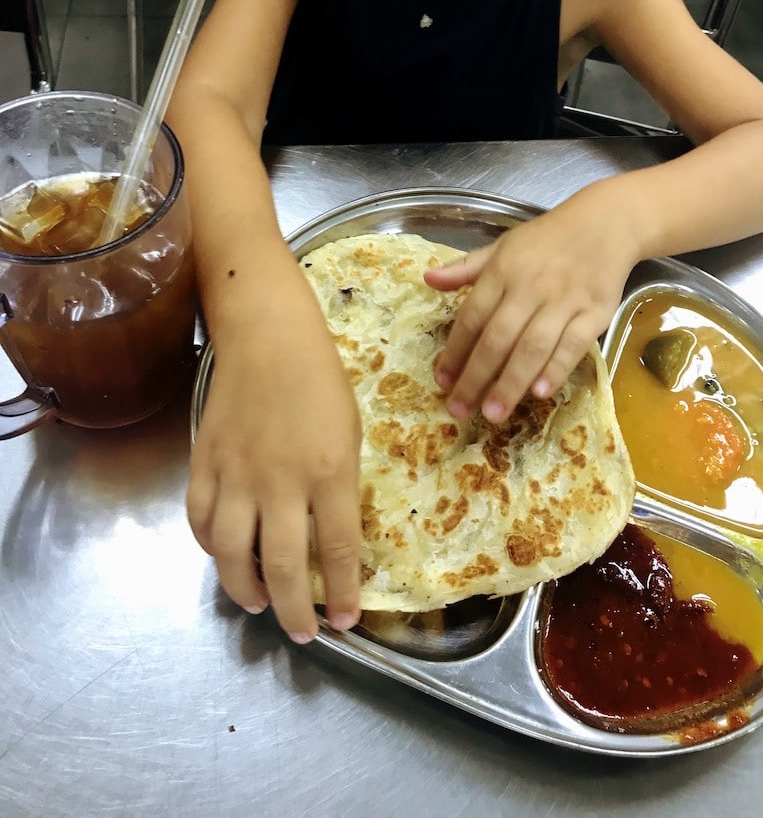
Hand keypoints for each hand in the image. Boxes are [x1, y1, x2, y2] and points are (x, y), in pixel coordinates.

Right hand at [186, 297, 361, 642]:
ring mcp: (237, 473)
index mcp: (329, 472)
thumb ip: (338, 487)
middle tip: (303, 634)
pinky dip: (211, 547)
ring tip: (258, 604)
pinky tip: (226, 556)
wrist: (269, 340)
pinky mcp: (204, 463)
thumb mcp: (348, 435)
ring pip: (233, 553)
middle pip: (285, 565)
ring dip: (246, 588)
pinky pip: (201, 520)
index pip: (338, 549)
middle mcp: (281, 481)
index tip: (347, 621)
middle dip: (295, 611)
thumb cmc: (321, 383)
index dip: (344, 593)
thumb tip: (328, 539)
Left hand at [424, 194, 636, 422]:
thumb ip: (465, 269)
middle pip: (498, 339)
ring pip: (533, 347)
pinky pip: (573, 345)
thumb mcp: (502, 246)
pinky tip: (539, 393)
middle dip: (476, 378)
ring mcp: (564, 301)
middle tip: (460, 411)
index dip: (455, 352)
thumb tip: (427, 280)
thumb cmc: (546, 240)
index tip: (442, 382)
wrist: (605, 224)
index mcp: (502, 272)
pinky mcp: (595, 313)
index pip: (472, 317)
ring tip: (493, 413)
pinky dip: (556, 369)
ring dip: (511, 382)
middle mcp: (530, 288)